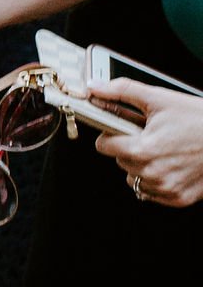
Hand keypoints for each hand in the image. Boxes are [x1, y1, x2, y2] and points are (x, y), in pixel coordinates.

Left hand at [90, 81, 202, 207]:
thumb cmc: (199, 118)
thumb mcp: (160, 99)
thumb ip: (123, 91)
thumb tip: (95, 88)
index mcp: (143, 149)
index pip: (103, 146)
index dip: (110, 133)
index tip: (120, 128)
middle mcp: (152, 173)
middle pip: (119, 161)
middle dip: (129, 147)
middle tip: (150, 135)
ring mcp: (165, 188)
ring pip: (134, 178)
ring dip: (141, 165)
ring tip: (163, 150)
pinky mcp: (177, 198)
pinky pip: (151, 192)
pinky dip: (157, 179)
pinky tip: (172, 164)